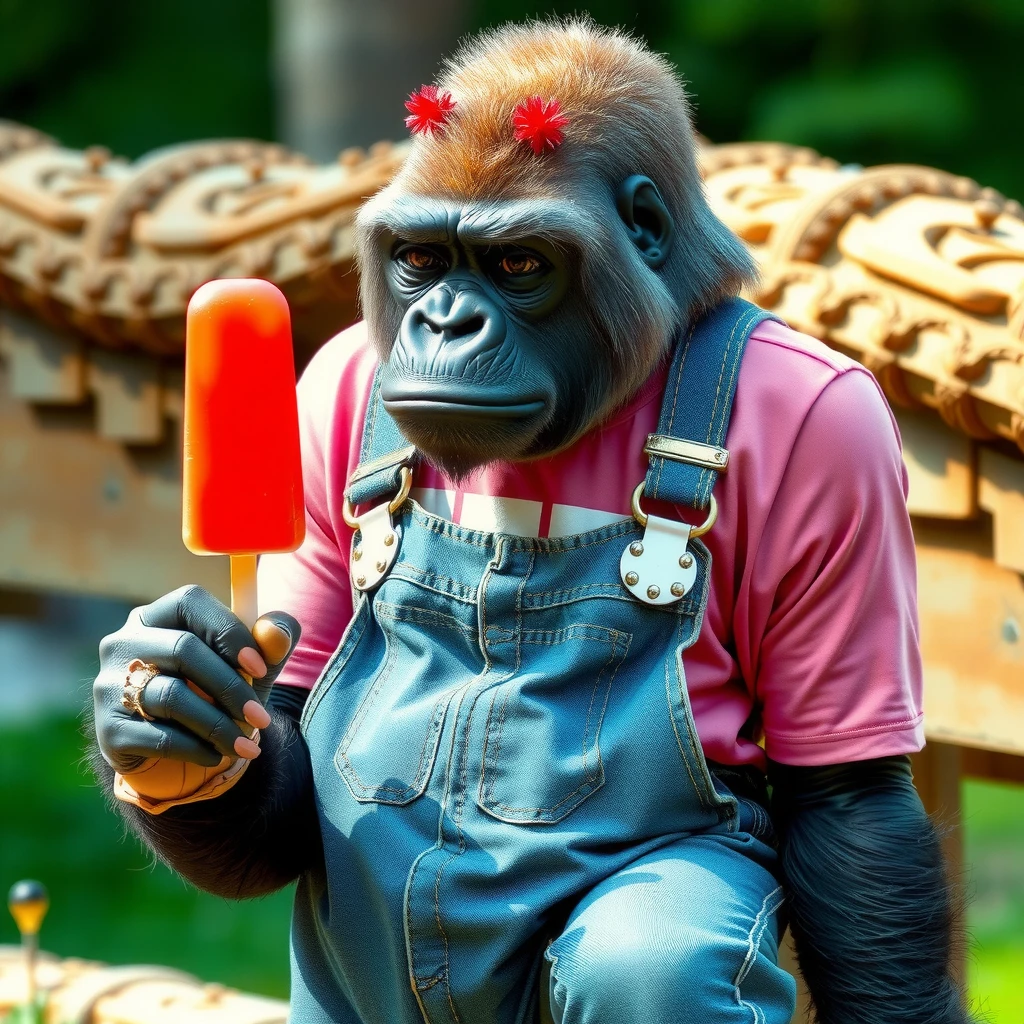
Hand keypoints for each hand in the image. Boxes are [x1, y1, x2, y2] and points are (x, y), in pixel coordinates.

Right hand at [93, 585, 299, 778]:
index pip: (190, 602)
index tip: (261, 667)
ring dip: (218, 724)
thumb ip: (270, 642)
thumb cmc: (216, 692)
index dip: (229, 631)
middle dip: (230, 686)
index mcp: (156, 616)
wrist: (176, 748)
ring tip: (246, 743)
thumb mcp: (249, 666)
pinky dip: (197, 748)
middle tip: (260, 717)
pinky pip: (159, 737)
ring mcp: (109, 685)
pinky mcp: (108, 729)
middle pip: (182, 649)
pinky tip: (217, 755)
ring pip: (172, 696)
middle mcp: (123, 643)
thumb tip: (276, 633)